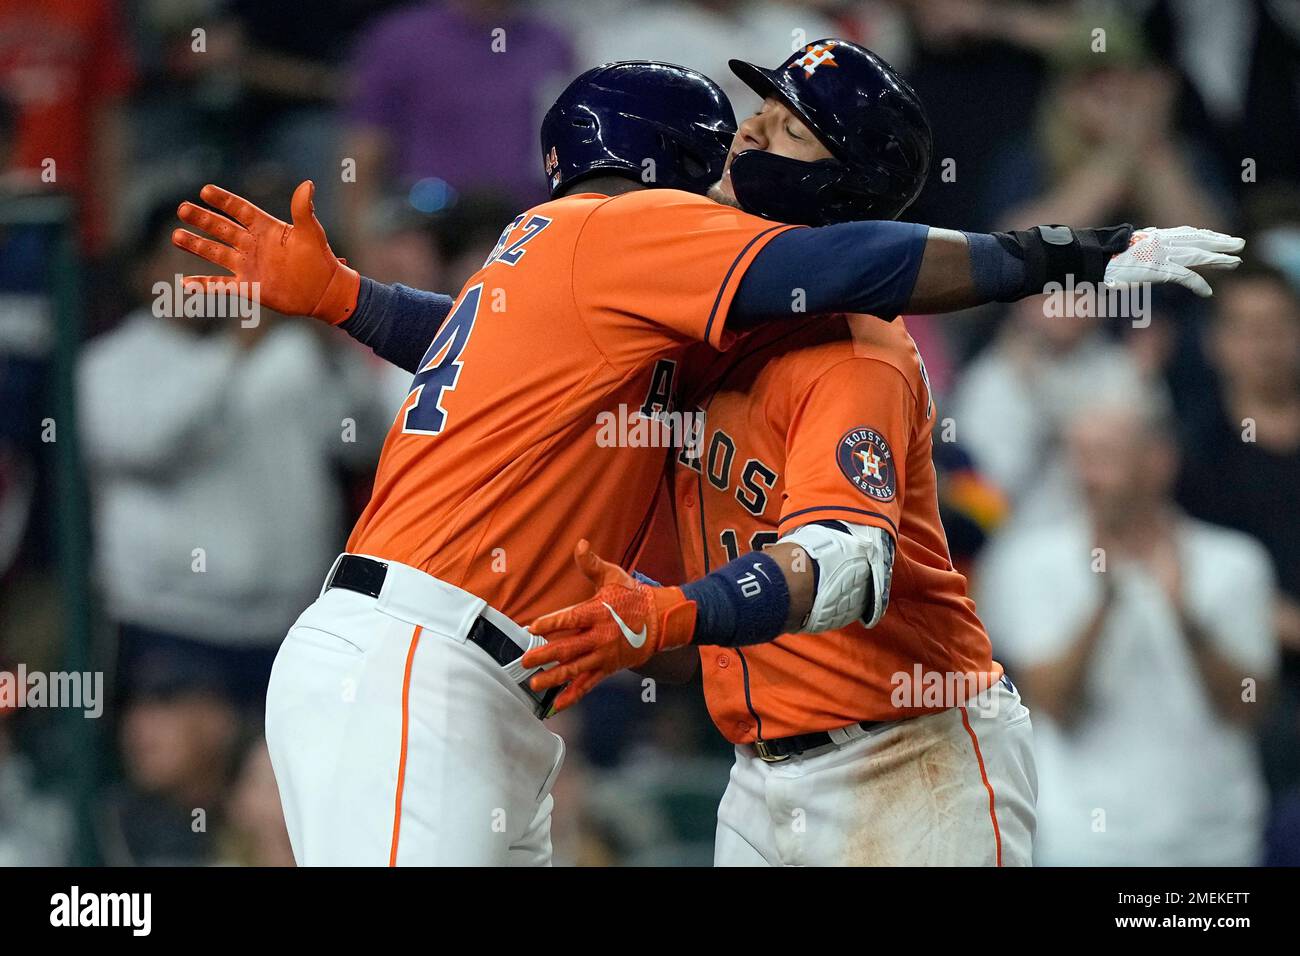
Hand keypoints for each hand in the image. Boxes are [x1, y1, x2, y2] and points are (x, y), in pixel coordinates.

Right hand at [172, 180, 359, 324]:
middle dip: (202, 219)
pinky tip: (186, 284)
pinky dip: (204, 286)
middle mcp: (252, 244)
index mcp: (266, 228)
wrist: (324, 291)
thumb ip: (302, 210)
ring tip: (176, 236)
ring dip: (196, 245)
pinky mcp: (248, 286)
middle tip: (182, 209)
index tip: (205, 190)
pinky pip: (221, 286)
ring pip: (216, 253)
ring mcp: (248, 265)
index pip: (240, 210)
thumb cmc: (320, 259)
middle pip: (222, 228)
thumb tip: (307, 184)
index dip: (224, 201)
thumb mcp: (311, 232)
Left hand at [522, 540, 696, 711]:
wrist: (660, 620)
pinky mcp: (608, 668)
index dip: (551, 623)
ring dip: (554, 678)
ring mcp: (604, 655)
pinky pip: (588, 684)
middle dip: (545, 655)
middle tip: (526, 661)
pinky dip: (573, 695)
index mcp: (598, 613)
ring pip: (576, 669)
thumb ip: (591, 564)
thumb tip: (580, 544)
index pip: (571, 618)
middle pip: (569, 648)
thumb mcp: (613, 576)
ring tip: (535, 683)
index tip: (532, 628)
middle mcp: (600, 636)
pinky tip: (557, 704)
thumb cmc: (632, 596)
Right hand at [1104, 226, 1242, 297]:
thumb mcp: (1121, 251)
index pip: (1185, 233)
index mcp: (1153, 236)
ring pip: (1199, 255)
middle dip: (1220, 242)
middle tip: (1239, 244)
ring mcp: (1162, 255)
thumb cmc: (1101, 258)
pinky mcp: (1160, 270)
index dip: (1204, 234)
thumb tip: (1137, 255)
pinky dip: (1198, 285)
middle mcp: (1162, 242)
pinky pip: (1186, 277)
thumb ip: (1135, 251)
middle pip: (1198, 240)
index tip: (1216, 235)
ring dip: (1220, 259)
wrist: (1093, 260)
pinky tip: (1207, 292)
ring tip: (1236, 262)